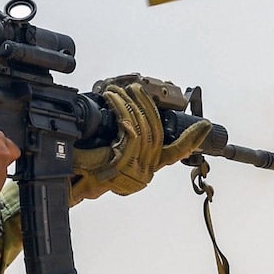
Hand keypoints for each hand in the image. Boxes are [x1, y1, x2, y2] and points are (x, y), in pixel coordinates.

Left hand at [71, 78, 211, 200]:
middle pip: (157, 133)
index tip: (204, 126)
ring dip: (132, 104)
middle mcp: (144, 172)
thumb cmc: (87, 170)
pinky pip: (130, 131)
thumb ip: (126, 144)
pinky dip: (124, 111)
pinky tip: (114, 100)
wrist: (69, 185)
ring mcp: (135, 170)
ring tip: (121, 89)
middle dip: (148, 106)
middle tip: (137, 88)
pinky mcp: (123, 164)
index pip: (174, 154)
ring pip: (144, 129)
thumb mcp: (109, 156)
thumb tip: (130, 121)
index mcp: (146, 169)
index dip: (191, 140)